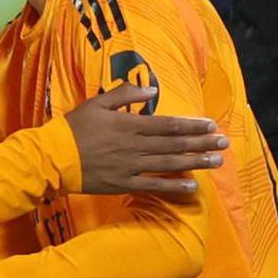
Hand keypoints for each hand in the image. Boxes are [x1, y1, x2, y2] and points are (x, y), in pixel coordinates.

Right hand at [65, 84, 227, 195]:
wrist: (53, 158)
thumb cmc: (73, 128)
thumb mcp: (97, 103)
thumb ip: (125, 95)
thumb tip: (152, 90)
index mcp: (129, 125)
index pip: (168, 125)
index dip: (192, 125)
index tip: (211, 124)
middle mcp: (135, 146)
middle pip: (175, 144)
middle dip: (202, 143)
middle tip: (224, 142)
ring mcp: (130, 167)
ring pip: (169, 164)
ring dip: (195, 162)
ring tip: (217, 161)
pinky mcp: (123, 184)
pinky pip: (153, 186)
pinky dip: (174, 186)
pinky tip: (193, 186)